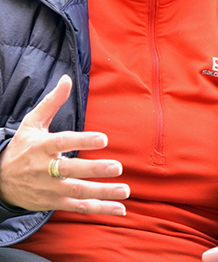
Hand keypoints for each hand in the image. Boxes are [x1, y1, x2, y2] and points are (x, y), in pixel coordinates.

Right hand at [0, 75, 129, 214]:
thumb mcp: (32, 123)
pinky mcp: (53, 203)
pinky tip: (120, 210)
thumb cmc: (21, 147)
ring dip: (103, 193)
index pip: (63, 142)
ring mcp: (49, 188)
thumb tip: (68, 78)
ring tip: (125, 191)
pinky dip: (99, 210)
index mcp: (41, 147)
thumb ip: (52, 102)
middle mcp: (44, 169)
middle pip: (71, 170)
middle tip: (118, 167)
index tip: (104, 139)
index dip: (83, 140)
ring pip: (77, 192)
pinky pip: (78, 207)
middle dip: (95, 169)